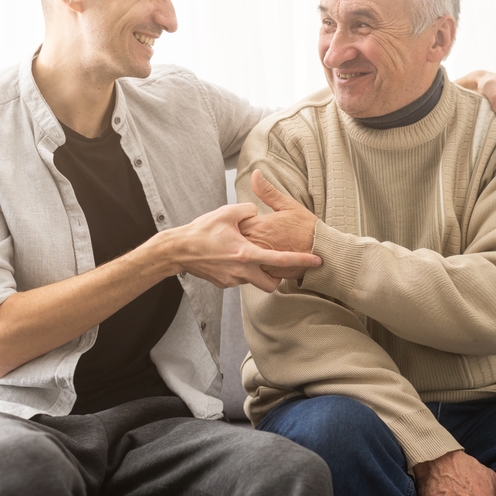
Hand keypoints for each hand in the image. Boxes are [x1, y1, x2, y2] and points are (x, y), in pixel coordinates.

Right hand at [172, 202, 320, 291]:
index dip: (301, 261)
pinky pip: (239, 279)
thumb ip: (248, 210)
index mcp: (246, 254)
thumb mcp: (227, 213)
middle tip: (277, 266)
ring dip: (257, 272)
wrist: (178, 250)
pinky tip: (231, 257)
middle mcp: (241, 271)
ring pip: (254, 281)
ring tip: (249, 255)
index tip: (317, 261)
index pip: (281, 259)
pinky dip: (241, 270)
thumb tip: (257, 213)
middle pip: (271, 284)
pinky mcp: (223, 284)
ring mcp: (232, 280)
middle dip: (278, 278)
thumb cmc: (202, 231)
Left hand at [238, 170, 319, 279]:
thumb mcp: (288, 205)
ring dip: (242, 253)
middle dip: (236, 238)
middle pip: (234, 241)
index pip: (234, 223)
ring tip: (248, 249)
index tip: (242, 222)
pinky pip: (251, 272)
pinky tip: (258, 262)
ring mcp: (261, 260)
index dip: (236, 222)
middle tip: (239, 236)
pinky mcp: (267, 273)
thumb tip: (255, 174)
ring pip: (241, 258)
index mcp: (259, 225)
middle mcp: (256, 244)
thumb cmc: (308, 227)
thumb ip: (267, 191)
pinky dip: (252, 267)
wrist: (324, 251)